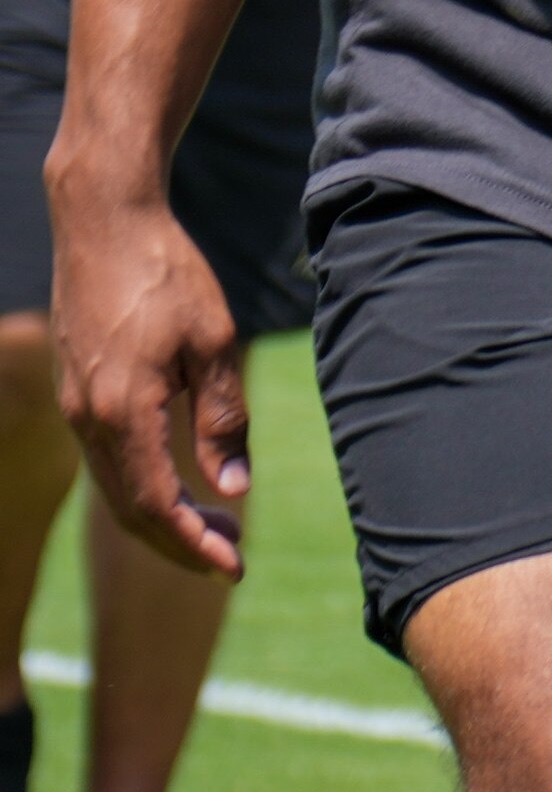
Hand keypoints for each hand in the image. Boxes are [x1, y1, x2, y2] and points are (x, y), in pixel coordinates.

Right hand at [51, 178, 249, 578]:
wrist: (104, 224)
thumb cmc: (166, 274)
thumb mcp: (212, 344)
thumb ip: (222, 419)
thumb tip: (233, 488)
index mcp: (122, 412)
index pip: (154, 505)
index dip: (192, 544)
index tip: (233, 567)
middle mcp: (89, 419)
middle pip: (130, 508)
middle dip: (180, 543)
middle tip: (232, 560)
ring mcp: (78, 406)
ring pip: (116, 487)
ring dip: (164, 516)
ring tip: (219, 526)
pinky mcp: (79, 391)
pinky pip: (108, 459)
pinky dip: (144, 484)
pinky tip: (181, 481)